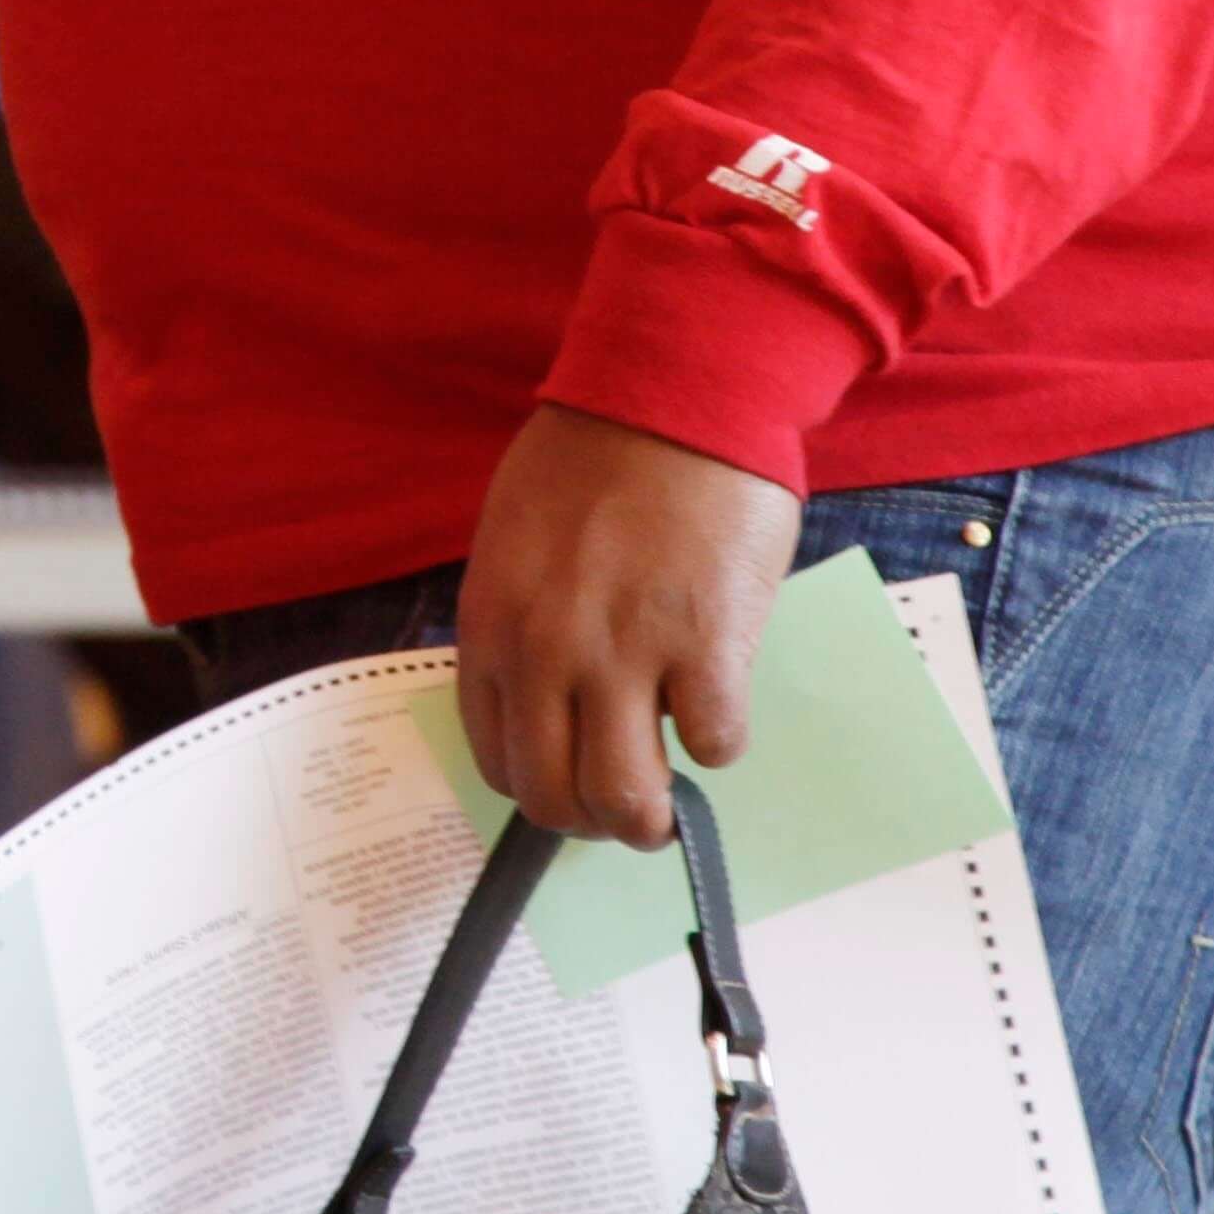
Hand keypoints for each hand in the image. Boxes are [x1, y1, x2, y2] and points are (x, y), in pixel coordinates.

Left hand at [455, 405, 797, 849]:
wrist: (671, 393)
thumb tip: (553, 701)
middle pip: (554, 799)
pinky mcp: (705, 647)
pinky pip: (713, 742)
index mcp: (492, 628)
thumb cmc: (594, 458)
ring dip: (655, 814)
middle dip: (596, 820)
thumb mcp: (516, 548)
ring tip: (677, 790)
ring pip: (627, 799)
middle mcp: (545, 654)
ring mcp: (623, 655)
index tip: (574, 783)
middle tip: (632, 807)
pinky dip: (720, 739)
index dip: (541, 789)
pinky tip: (720, 699)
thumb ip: (524, 627)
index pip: (497, 760)